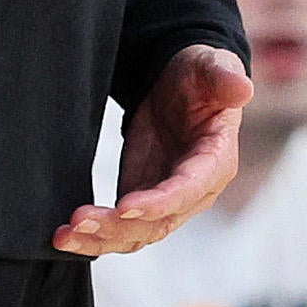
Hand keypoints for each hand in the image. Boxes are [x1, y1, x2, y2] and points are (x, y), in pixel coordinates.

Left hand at [55, 44, 247, 255]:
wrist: (182, 85)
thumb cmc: (201, 76)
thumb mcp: (212, 67)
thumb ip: (224, 76)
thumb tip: (241, 87)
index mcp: (216, 160)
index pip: (189, 189)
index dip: (160, 202)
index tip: (125, 205)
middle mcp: (194, 191)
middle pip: (158, 222)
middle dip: (118, 226)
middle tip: (79, 220)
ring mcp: (166, 200)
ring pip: (136, 234)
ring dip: (100, 239)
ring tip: (65, 235)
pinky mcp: (141, 199)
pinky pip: (119, 228)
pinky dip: (93, 237)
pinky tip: (66, 236)